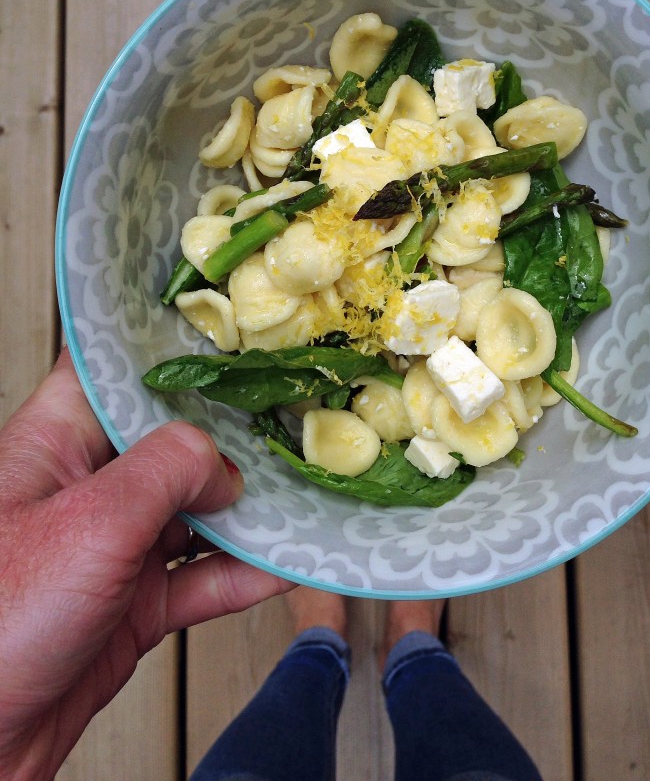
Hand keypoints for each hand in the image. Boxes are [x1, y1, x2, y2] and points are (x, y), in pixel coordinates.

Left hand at [0, 350, 293, 780]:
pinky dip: (246, 573)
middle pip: (169, 441)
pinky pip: (201, 579)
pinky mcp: (131, 608)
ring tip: (302, 488)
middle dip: (228, 431)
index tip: (226, 333)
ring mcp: (111, 550)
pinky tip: (285, 561)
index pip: (110, 369)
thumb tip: (222, 466)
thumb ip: (167, 472)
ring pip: (194, 512)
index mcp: (54, 444)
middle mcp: (85, 489)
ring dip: (249, 508)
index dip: (165, 346)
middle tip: (289, 411)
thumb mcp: (90, 523)